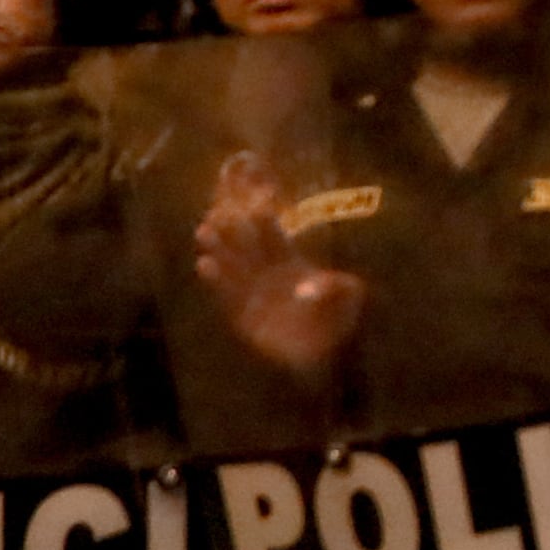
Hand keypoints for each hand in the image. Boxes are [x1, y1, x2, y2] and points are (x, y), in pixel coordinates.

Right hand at [194, 152, 362, 379]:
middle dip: (234, 228)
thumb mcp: (346, 301)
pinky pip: (228, 292)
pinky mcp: (242, 312)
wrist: (321, 352)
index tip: (257, 197)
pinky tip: (204, 264)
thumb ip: (338, 289)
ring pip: (233, 264)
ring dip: (219, 248)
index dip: (266, 217)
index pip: (275, 235)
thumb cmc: (335, 320)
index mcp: (291, 262)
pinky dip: (217, 279)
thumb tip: (310, 289)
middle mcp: (268, 272)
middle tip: (218, 209)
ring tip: (203, 231)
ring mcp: (254, 290)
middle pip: (248, 244)